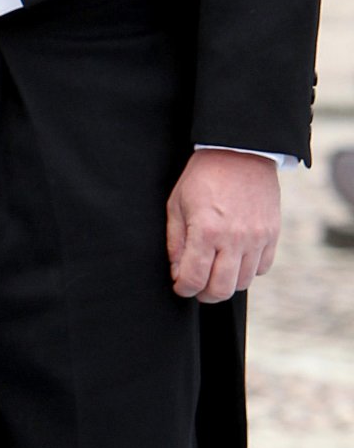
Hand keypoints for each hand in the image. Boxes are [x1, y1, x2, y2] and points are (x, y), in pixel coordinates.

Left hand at [166, 149, 280, 302]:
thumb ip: (175, 241)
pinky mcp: (272, 235)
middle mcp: (233, 239)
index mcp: (205, 230)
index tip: (180, 287)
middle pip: (221, 289)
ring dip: (226, 283)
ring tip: (215, 273)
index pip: (194, 278)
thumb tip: (177, 271)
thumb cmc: (202, 176)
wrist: (239, 152)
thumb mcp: (177, 203)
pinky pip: (262, 268)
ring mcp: (256, 238)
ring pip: (243, 283)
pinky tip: (235, 260)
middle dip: (204, 295)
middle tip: (197, 288)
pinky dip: (247, 271)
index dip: (183, 289)